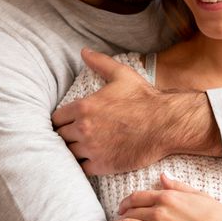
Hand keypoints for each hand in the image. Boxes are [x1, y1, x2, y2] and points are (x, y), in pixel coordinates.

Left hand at [52, 49, 219, 174]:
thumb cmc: (144, 98)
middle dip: (65, 135)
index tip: (67, 123)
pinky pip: (81, 169)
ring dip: (73, 151)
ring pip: (68, 153)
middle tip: (73, 136)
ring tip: (80, 149)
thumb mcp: (122, 75)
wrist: (165, 124)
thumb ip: (100, 63)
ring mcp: (91, 149)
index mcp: (84, 107)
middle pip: (59, 136)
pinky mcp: (102, 165)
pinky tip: (91, 160)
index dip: (60, 121)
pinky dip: (83, 165)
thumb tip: (84, 51)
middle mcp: (83, 128)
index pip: (56, 118)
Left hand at [105, 173, 221, 220]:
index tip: (122, 207)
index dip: (127, 202)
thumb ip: (178, 186)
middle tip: (114, 220)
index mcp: (168, 197)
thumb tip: (163, 176)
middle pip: (130, 211)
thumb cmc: (218, 219)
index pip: (138, 197)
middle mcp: (158, 210)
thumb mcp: (199, 195)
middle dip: (120, 216)